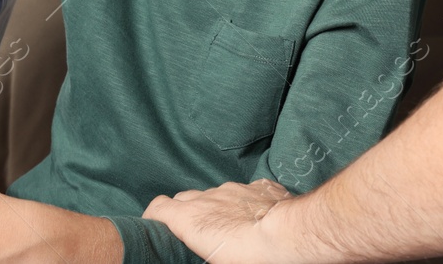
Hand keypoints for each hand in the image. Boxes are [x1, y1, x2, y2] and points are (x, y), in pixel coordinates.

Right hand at [143, 180, 292, 263]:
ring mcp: (234, 189)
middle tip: (194, 232)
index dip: (154, 216)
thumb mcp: (215, 262)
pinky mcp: (259, 188)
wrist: (288, 236)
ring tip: (231, 227)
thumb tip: (206, 254)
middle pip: (185, 198)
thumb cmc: (249, 258)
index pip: (159, 207)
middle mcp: (207, 197)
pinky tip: (255, 217)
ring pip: (216, 194)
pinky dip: (244, 203)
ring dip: (216, 207)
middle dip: (184, 211)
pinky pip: (245, 192)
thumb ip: (202, 252)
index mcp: (190, 218)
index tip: (155, 226)